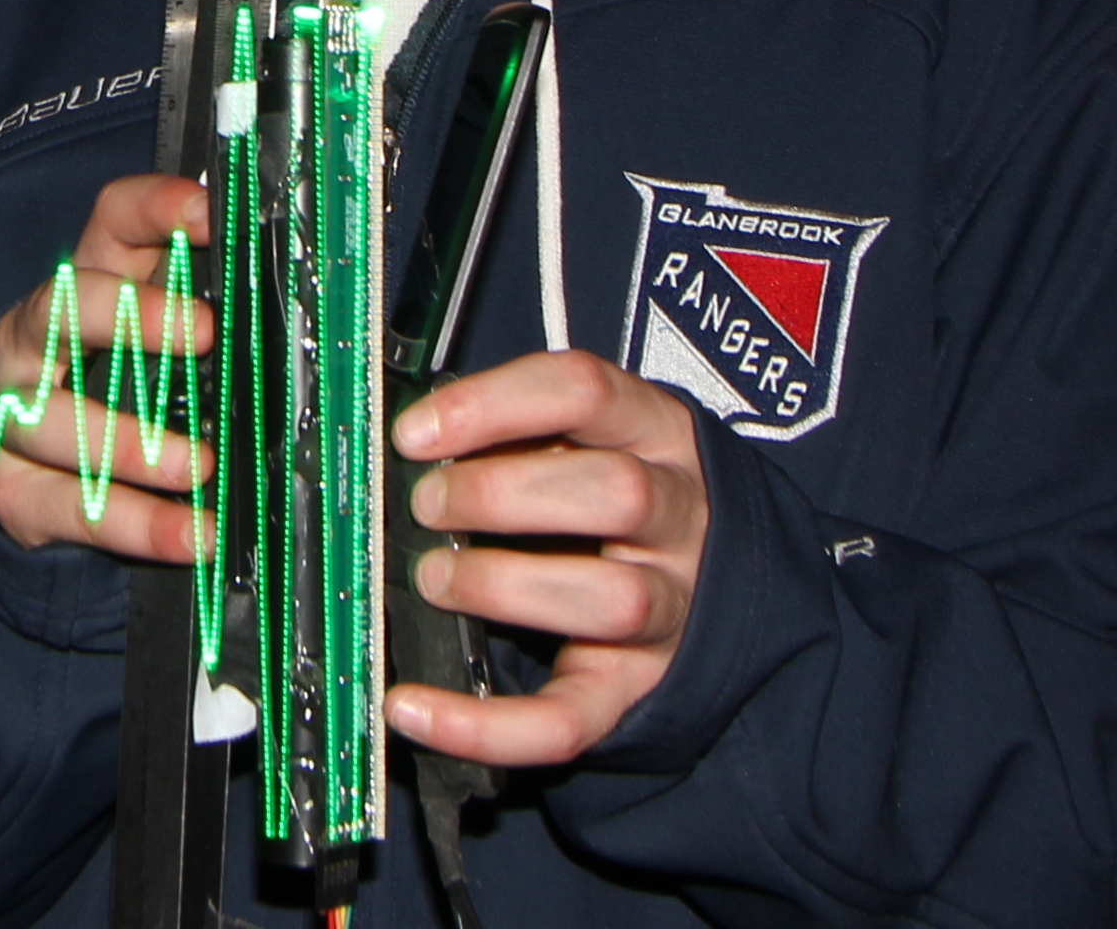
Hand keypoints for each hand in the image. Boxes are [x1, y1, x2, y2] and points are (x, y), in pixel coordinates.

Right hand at [0, 175, 216, 561]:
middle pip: (63, 305)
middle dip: (132, 313)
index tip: (212, 213)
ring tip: (198, 466)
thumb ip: (214, 323)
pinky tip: (192, 535)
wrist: (45, 486)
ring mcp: (12, 413)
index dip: (155, 209)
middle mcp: (36, 340)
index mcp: (87, 285)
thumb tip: (299, 315)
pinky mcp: (13, 488)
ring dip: (130, 442)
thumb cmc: (125, 399)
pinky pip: (66, 506)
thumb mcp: (166, 347)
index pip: (110, 224)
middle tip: (203, 333)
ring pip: (51, 417)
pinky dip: (133, 524)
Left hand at [383, 350, 706, 766]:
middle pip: (617, 494)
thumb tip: (407, 449)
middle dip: (501, 495)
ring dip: (503, 587)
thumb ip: (514, 433)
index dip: (493, 406)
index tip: (415, 434)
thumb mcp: (584, 436)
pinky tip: (414, 708)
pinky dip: (483, 724)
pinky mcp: (631, 689)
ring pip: (613, 600)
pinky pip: (569, 720)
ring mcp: (667, 609)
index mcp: (654, 433)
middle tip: (427, 505)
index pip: (585, 392)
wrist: (709, 584)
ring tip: (436, 579)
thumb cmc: (613, 494)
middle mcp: (677, 518)